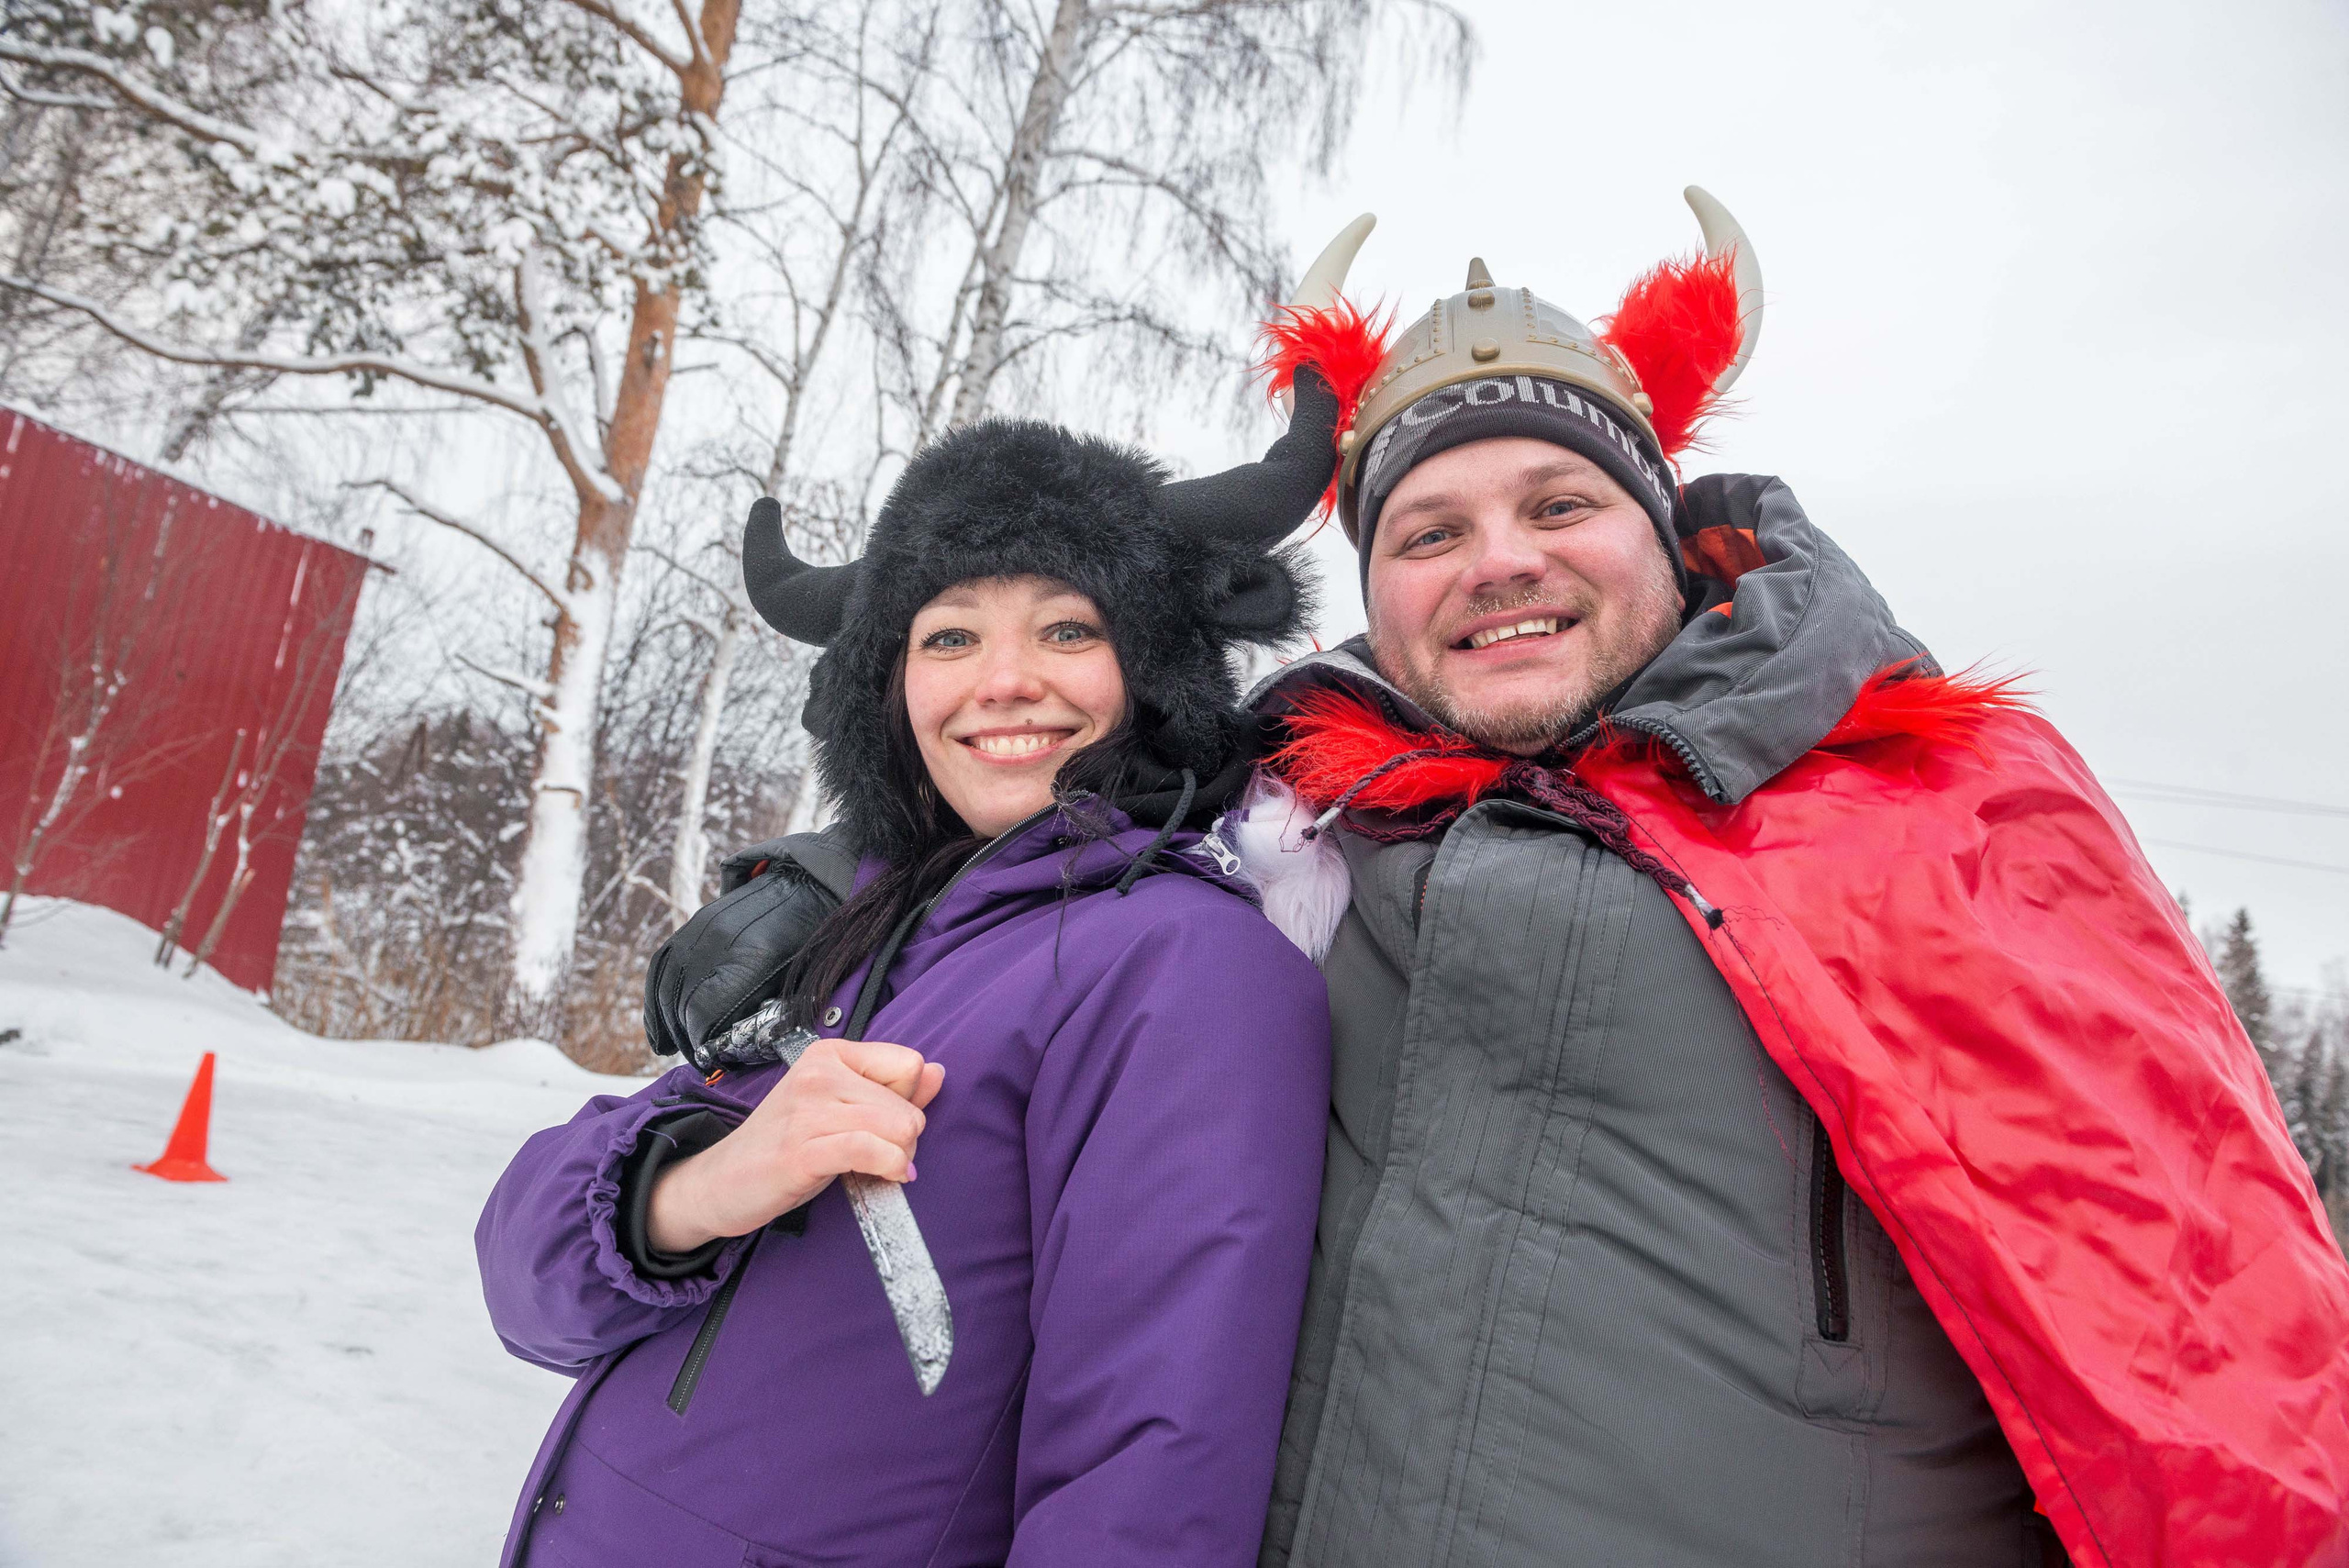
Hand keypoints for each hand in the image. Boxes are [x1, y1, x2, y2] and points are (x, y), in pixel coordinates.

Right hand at [646, 1039, 945, 1253]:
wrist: (722, 1181)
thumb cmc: (786, 1143)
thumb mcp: (841, 1107)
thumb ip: (891, 1089)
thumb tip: (938, 1071)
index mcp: (829, 1054)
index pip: (908, 1064)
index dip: (908, 1100)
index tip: (885, 1124)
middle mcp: (819, 1074)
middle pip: (908, 1104)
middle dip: (907, 1138)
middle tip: (882, 1156)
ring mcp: (808, 1111)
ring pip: (898, 1127)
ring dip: (901, 1157)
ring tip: (881, 1167)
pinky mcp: (803, 1151)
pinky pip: (871, 1151)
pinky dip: (891, 1167)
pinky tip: (888, 1176)